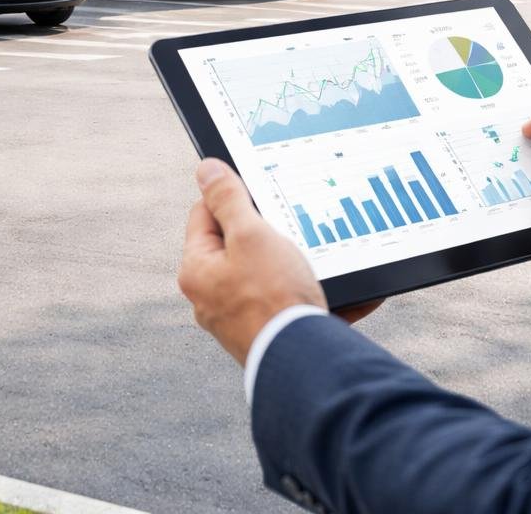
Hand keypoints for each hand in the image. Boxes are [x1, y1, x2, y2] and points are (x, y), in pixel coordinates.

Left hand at [179, 159, 327, 364]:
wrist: (306, 361)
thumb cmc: (273, 299)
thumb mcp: (250, 235)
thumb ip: (228, 199)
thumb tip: (206, 169)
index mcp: (197, 270)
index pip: (205, 214)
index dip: (233, 198)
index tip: (260, 197)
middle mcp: (211, 297)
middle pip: (236, 245)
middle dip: (267, 234)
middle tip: (289, 232)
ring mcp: (239, 318)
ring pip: (266, 274)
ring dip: (293, 264)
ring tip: (311, 264)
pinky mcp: (267, 333)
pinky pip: (288, 302)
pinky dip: (310, 292)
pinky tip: (333, 288)